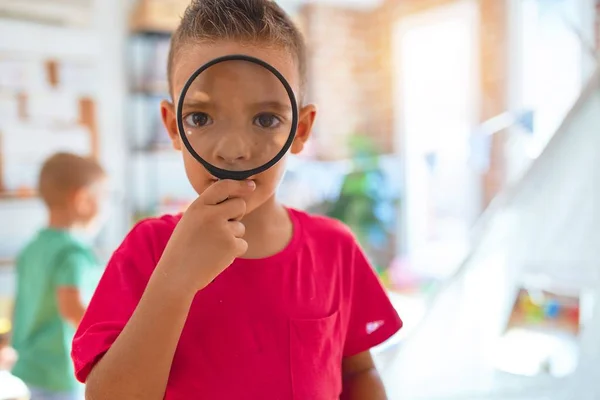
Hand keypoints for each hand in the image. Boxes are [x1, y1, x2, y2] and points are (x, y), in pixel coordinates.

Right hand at [156, 179, 255, 293]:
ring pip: (240, 227)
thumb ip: (209, 210)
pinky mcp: (231, 246)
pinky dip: (234, 251)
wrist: (176, 276)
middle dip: (237, 215)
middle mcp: (210, 215)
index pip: (223, 186)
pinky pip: (243, 244)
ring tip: (212, 247)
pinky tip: (217, 257)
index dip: (240, 185)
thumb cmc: (183, 249)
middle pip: (239, 205)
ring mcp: (222, 230)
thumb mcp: (190, 222)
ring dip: (232, 237)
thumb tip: (236, 201)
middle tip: (222, 228)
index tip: (251, 185)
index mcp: (198, 206)